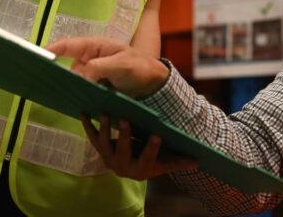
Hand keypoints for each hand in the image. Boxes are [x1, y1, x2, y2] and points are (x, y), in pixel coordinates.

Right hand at [47, 37, 169, 97]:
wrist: (154, 84)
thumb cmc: (139, 67)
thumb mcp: (120, 65)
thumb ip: (99, 68)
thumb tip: (79, 77)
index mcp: (95, 46)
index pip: (69, 45)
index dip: (52, 49)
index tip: (36, 56)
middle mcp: (90, 59)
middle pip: (68, 66)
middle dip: (58, 74)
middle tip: (47, 83)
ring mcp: (93, 73)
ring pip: (74, 81)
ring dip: (71, 88)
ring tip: (64, 96)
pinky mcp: (96, 87)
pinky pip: (82, 90)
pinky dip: (78, 95)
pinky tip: (75, 102)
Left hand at [82, 116, 197, 180]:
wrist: (133, 167)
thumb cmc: (152, 162)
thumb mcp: (166, 162)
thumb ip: (180, 161)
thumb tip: (199, 161)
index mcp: (140, 170)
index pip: (148, 158)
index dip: (152, 148)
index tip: (157, 136)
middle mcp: (122, 167)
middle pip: (123, 150)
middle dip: (123, 134)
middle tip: (125, 118)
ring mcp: (109, 158)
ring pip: (105, 144)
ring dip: (104, 128)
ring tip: (106, 113)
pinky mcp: (101, 150)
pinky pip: (93, 138)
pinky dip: (88, 125)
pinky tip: (84, 113)